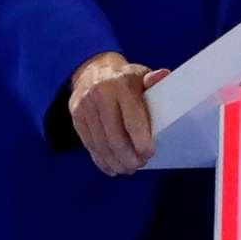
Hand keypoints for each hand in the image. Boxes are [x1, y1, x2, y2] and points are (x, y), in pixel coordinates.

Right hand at [67, 51, 170, 176]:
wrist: (92, 70)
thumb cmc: (124, 78)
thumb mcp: (140, 74)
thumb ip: (153, 80)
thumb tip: (164, 75)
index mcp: (120, 84)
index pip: (132, 120)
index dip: (141, 141)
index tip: (148, 154)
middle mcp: (100, 94)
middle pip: (115, 137)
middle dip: (129, 157)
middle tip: (140, 164)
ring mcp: (85, 107)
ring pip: (102, 145)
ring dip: (116, 162)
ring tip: (128, 169)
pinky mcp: (77, 117)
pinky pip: (89, 145)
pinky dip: (102, 160)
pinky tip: (112, 167)